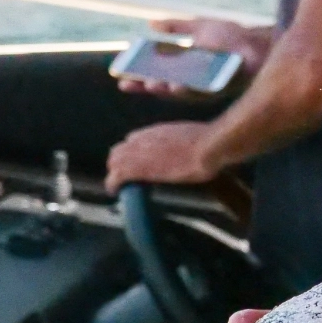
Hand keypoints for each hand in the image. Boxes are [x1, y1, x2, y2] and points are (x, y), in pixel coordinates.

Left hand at [105, 121, 219, 191]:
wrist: (208, 147)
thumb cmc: (209, 142)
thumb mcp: (192, 136)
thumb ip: (182, 141)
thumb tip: (190, 147)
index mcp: (156, 131)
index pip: (133, 140)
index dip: (132, 152)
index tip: (137, 161)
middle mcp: (143, 138)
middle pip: (119, 150)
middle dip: (119, 162)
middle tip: (124, 177)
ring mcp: (139, 152)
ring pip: (114, 161)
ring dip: (115, 173)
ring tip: (118, 185)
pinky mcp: (138, 169)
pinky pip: (116, 176)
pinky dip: (112, 184)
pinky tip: (114, 191)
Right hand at [116, 17, 274, 97]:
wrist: (257, 43)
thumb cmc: (231, 37)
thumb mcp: (198, 28)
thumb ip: (176, 27)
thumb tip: (151, 24)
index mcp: (184, 69)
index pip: (155, 77)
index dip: (137, 79)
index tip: (119, 77)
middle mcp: (192, 82)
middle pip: (164, 87)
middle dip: (148, 86)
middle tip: (130, 83)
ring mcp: (207, 86)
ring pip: (182, 92)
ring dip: (168, 89)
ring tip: (154, 85)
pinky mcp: (222, 87)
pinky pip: (203, 90)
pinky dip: (190, 88)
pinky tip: (177, 85)